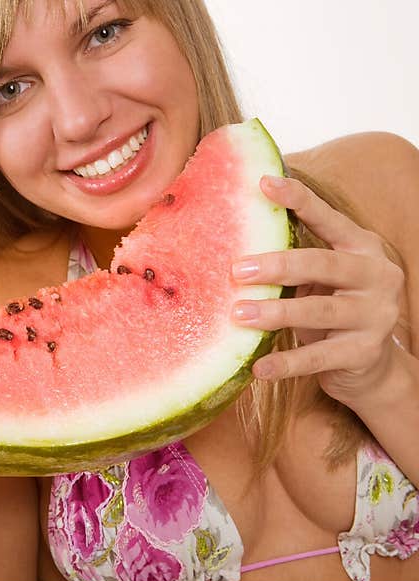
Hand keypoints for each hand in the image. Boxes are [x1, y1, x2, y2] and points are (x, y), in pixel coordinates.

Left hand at [230, 175, 405, 404]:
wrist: (371, 364)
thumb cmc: (331, 307)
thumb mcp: (318, 278)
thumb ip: (293, 257)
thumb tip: (231, 237)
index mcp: (362, 247)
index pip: (329, 218)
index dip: (298, 200)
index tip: (263, 183)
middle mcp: (376, 276)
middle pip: (323, 264)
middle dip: (277, 266)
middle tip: (237, 270)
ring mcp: (375, 315)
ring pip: (319, 311)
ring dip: (275, 313)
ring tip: (238, 314)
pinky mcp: (364, 352)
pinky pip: (318, 358)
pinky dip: (286, 363)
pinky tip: (258, 368)